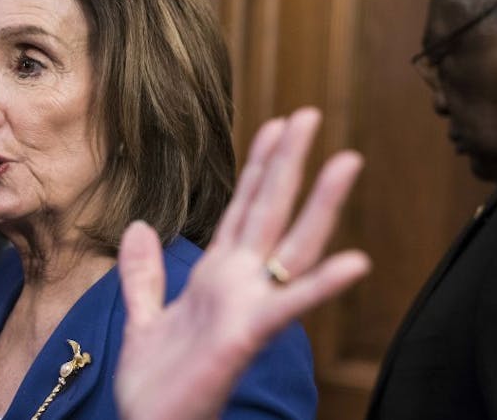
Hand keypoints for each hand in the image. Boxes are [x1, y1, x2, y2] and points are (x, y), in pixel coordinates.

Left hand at [115, 108, 369, 419]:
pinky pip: (288, 306)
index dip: (259, 166)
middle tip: (311, 114)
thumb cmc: (157, 384)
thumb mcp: (143, 316)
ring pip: (290, 245)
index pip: (243, 208)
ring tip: (347, 161)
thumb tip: (141, 226)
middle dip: (290, 163)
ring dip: (319, 205)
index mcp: (217, 274)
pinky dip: (321, 285)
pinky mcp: (247, 336)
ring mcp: (248, 306)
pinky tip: (356, 261)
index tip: (275, 124)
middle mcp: (239, 283)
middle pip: (270, 211)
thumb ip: (145, 273)